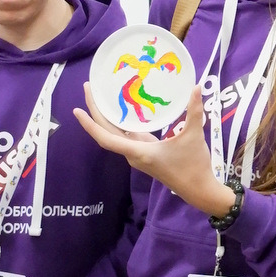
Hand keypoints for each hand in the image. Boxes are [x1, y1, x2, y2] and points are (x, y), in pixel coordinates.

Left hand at [74, 83, 235, 216]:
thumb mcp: (194, 136)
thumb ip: (195, 111)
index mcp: (139, 151)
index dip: (90, 125)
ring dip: (106, 118)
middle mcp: (133, 154)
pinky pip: (126, 137)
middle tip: (89, 88)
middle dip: (95, 111)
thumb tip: (197, 87)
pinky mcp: (145, 154)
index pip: (106, 138)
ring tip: (102, 97)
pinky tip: (123, 111)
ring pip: (116, 135)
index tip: (76, 109)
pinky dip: (120, 124)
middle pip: (107, 133)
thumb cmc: (193, 166)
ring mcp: (138, 155)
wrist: (198, 190)